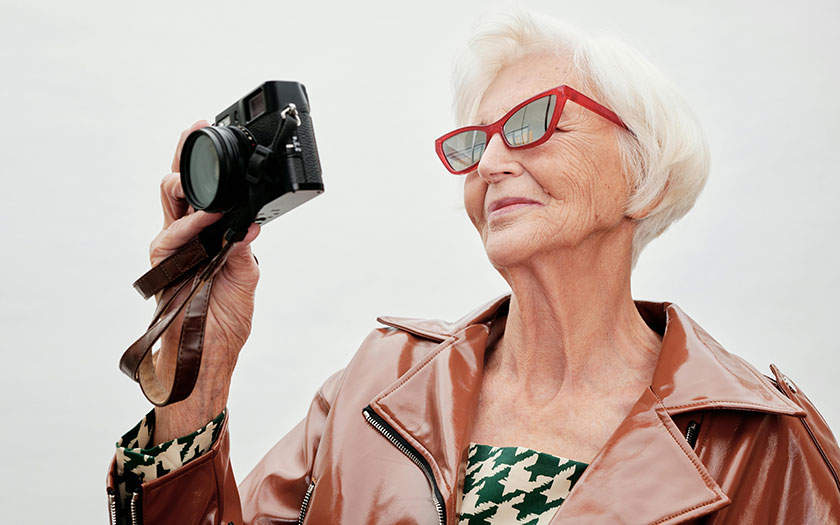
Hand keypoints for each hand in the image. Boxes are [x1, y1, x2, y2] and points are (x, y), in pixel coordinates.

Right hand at [151, 120, 260, 443]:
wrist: (209, 358)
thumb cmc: (223, 324)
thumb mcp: (244, 279)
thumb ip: (242, 248)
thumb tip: (249, 221)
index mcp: (205, 240)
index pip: (200, 195)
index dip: (203, 167)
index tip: (209, 135)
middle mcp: (185, 242)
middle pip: (177, 190)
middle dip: (184, 158)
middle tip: (195, 130)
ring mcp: (172, 254)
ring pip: (168, 208)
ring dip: (187, 188)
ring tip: (207, 178)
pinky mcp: (164, 270)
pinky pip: (170, 241)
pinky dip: (189, 228)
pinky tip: (207, 219)